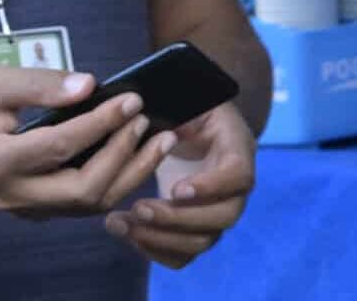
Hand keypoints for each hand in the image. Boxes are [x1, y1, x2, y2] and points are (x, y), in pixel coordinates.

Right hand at [0, 64, 175, 220]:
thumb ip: (41, 83)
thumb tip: (91, 85)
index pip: (59, 148)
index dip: (100, 124)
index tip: (131, 100)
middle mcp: (10, 194)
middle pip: (82, 191)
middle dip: (124, 156)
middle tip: (149, 121)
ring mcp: (24, 208)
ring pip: (90, 204)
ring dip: (130, 173)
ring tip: (159, 139)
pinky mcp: (38, 208)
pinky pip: (85, 202)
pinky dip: (117, 179)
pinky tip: (138, 152)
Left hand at [107, 101, 255, 267]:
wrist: (198, 130)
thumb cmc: (192, 112)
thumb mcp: (191, 101)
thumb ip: (181, 110)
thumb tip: (150, 115)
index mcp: (238, 152)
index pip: (237, 175)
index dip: (210, 186)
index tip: (176, 189)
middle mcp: (235, 191)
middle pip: (221, 217)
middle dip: (177, 218)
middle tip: (137, 208)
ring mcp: (217, 215)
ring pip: (200, 242)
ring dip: (159, 238)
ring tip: (119, 223)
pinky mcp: (197, 232)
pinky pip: (183, 256)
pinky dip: (154, 251)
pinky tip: (127, 234)